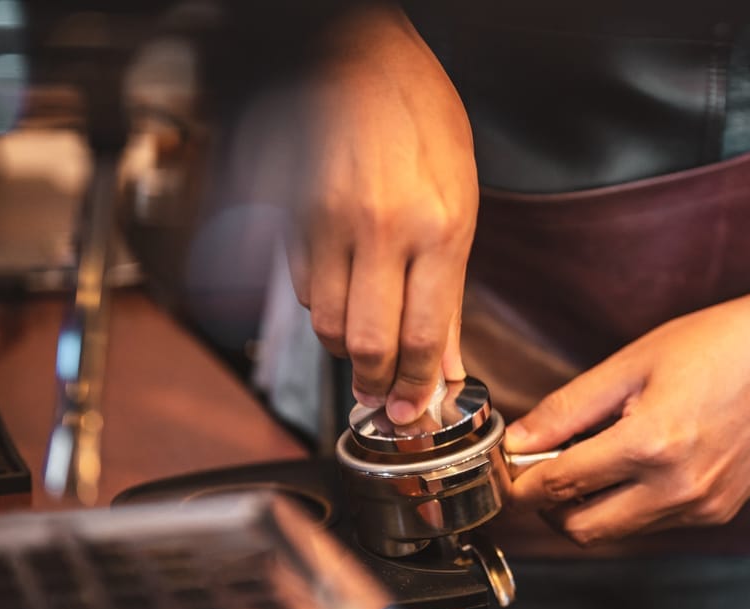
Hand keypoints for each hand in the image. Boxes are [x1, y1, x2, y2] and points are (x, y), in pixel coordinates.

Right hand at [292, 8, 477, 422]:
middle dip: (377, 384)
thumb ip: (449, 292)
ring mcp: (327, 222)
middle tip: (386, 399)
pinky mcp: (289, 217)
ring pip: (324, 324)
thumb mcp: (460, 201)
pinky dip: (321, 309)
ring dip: (345, 351)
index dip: (418, 388)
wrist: (357, 54)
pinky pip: (299, 289)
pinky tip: (342, 301)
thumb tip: (451, 364)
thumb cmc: (419, 117)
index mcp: (437, 226)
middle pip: (366, 345)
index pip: (426, 337)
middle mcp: (380, 229)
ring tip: (366, 351)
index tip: (415, 413)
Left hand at [504, 278, 749, 544]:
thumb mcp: (633, 362)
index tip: (509, 468)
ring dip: (593, 506)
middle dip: (551, 505)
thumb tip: (521, 440)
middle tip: (547, 466)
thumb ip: (569, 407)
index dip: (520, 481)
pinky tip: (640, 462)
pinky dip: (633, 504)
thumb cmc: (722, 344)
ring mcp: (703, 506)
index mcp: (650, 444)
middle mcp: (678, 487)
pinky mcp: (720, 512)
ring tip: (597, 456)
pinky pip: (655, 523)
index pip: (558, 484)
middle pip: (581, 529)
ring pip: (619, 532)